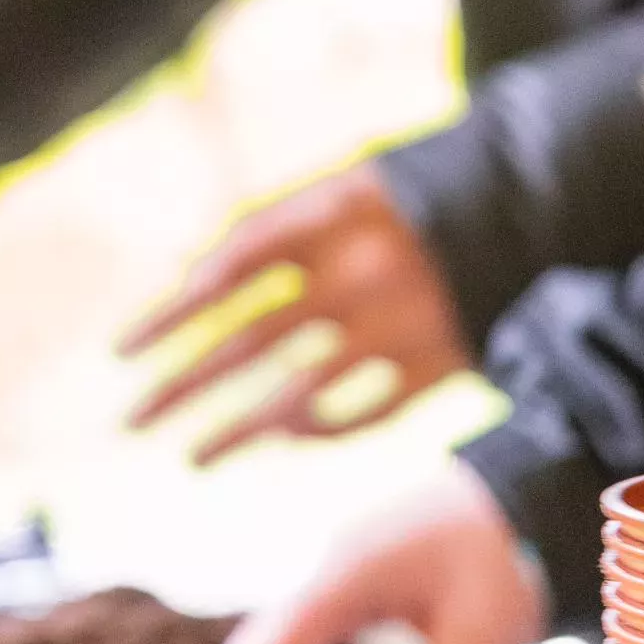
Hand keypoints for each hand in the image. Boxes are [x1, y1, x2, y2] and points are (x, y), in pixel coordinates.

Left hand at [120, 166, 470, 463]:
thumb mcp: (341, 185)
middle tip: (128, 422)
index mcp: (327, 220)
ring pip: (298, 394)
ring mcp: (396, 328)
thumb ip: (268, 224)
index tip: (119, 353)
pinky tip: (280, 442)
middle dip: (182, 386)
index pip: (226, 274)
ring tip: (188, 458)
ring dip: (238, 430)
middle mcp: (355, 276)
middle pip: (249, 342)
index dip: (169, 315)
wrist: (524, 212)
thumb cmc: (407, 201)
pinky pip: (364, 415)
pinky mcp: (437, 368)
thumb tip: (183, 274)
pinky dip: (318, 432)